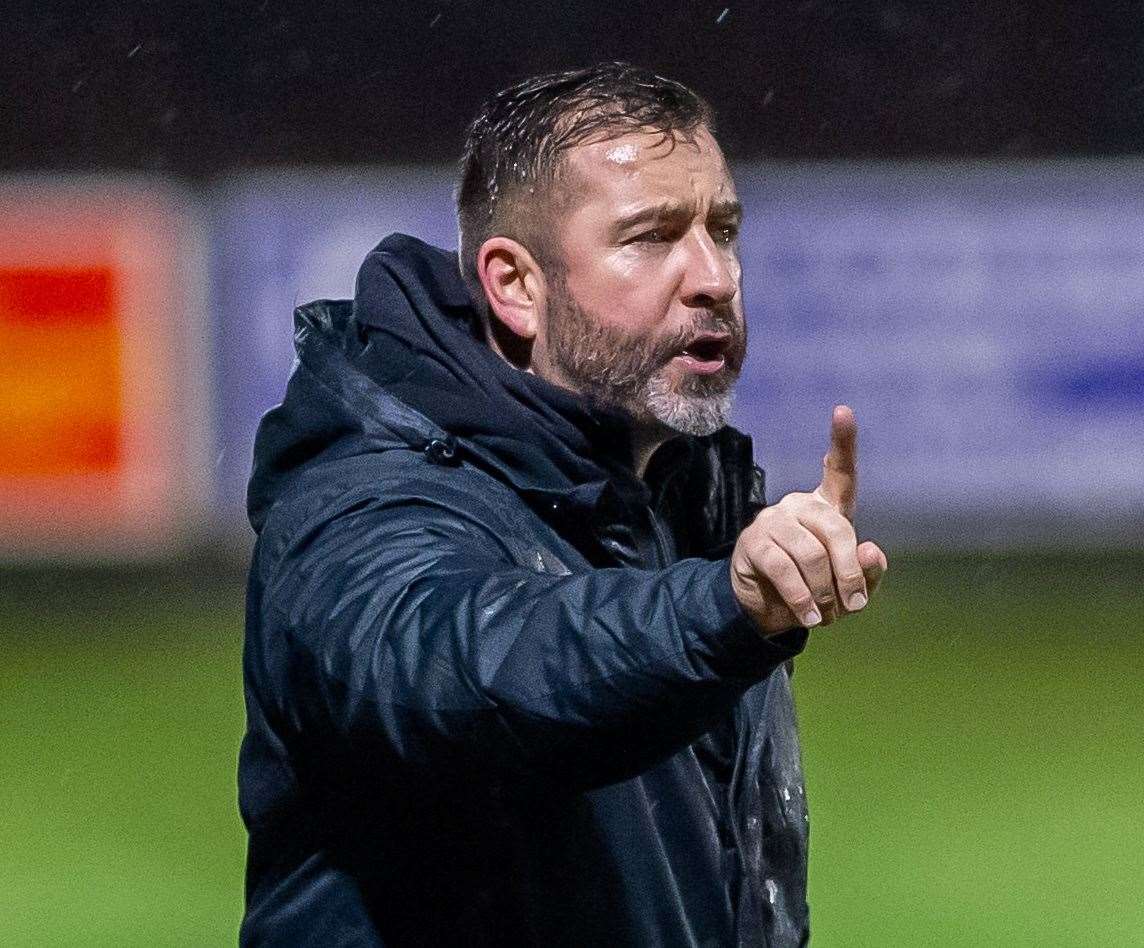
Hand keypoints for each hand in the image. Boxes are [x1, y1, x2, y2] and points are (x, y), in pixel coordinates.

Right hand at [730, 405, 887, 634]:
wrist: (768, 612)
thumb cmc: (815, 591)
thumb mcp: (849, 588)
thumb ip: (866, 572)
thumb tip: (872, 551)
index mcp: (826, 509)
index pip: (839, 472)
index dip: (842, 442)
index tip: (843, 411)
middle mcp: (799, 506)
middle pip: (837, 528)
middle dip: (849, 572)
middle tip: (853, 604)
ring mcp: (772, 521)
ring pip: (811, 553)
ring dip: (824, 592)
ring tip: (824, 617)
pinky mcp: (753, 543)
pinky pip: (784, 568)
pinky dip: (802, 598)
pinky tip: (808, 616)